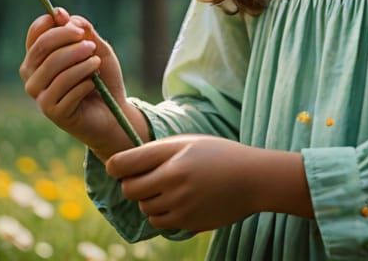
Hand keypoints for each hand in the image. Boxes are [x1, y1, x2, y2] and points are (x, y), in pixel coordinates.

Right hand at [19, 8, 135, 158]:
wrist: (114, 110)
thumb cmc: (101, 75)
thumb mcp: (96, 46)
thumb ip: (81, 29)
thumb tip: (59, 13)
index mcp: (39, 57)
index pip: (36, 34)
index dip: (52, 23)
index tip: (73, 24)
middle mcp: (32, 76)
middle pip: (41, 48)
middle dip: (68, 39)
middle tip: (91, 44)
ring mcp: (40, 96)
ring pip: (54, 69)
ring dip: (81, 63)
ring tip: (96, 63)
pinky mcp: (52, 112)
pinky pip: (67, 91)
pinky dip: (85, 83)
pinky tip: (93, 85)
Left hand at [106, 135, 262, 231]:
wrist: (252, 179)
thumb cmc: (218, 154)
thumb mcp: (188, 142)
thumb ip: (157, 152)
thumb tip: (124, 165)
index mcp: (172, 157)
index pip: (124, 165)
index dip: (115, 165)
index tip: (117, 166)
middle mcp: (173, 183)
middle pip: (130, 190)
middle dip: (132, 184)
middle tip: (145, 177)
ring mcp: (180, 206)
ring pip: (144, 209)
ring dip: (148, 200)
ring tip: (168, 187)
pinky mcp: (187, 224)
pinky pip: (160, 223)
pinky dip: (162, 214)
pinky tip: (177, 201)